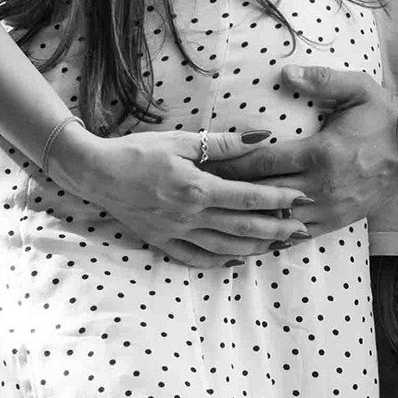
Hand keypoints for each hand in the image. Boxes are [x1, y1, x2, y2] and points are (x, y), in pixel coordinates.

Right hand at [51, 124, 309, 265]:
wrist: (94, 172)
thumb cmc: (137, 151)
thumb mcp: (181, 140)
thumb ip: (224, 143)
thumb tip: (263, 136)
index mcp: (196, 187)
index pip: (248, 197)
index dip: (278, 199)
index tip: (301, 198)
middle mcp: (189, 215)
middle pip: (243, 228)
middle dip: (277, 229)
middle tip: (302, 228)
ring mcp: (175, 233)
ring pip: (225, 248)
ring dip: (255, 248)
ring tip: (279, 244)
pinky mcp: (162, 242)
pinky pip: (197, 259)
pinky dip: (221, 262)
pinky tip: (238, 259)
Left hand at [211, 63, 397, 227]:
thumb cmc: (383, 115)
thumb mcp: (357, 88)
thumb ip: (321, 79)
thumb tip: (286, 72)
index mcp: (321, 153)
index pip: (262, 162)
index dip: (230, 164)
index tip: (205, 162)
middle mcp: (322, 185)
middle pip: (263, 193)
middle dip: (229, 191)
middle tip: (198, 189)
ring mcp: (330, 207)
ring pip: (277, 219)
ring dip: (247, 217)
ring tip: (217, 216)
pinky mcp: (338, 220)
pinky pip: (298, 233)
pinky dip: (272, 234)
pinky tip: (251, 234)